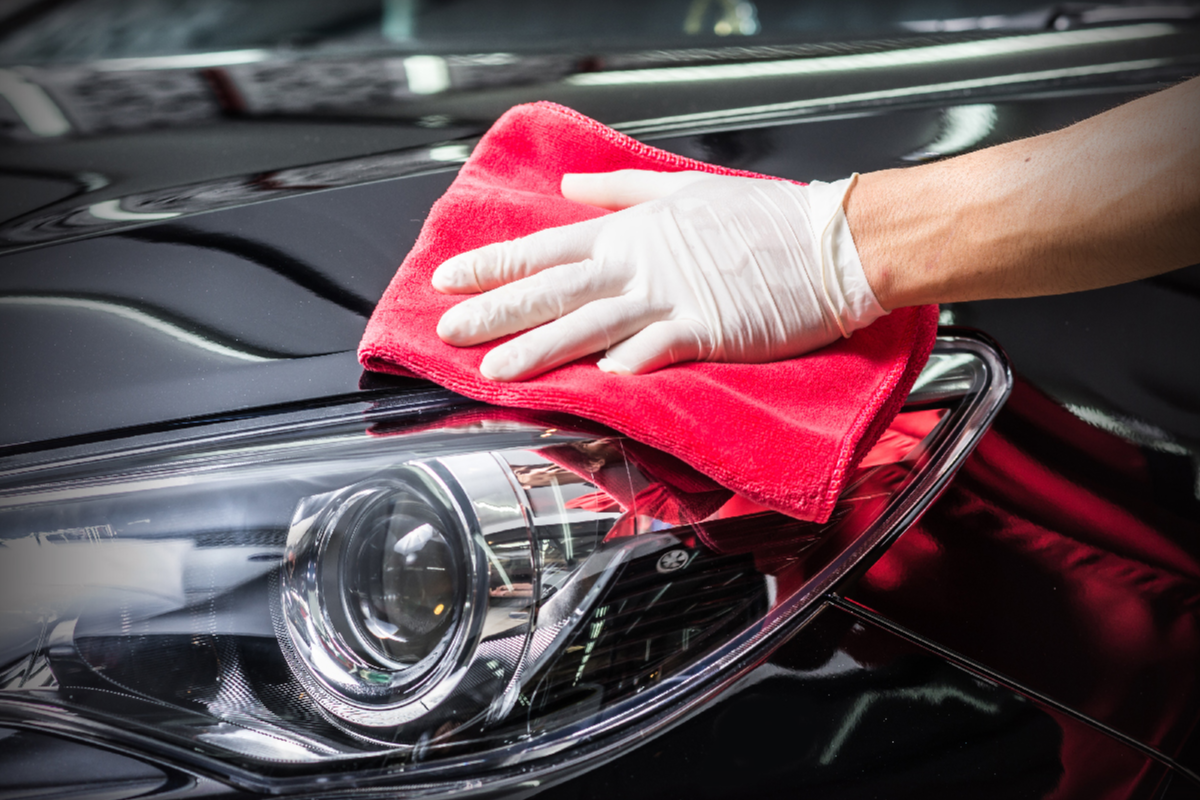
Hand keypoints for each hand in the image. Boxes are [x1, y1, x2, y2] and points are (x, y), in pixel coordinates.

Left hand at [432, 169, 885, 380]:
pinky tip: (596, 384)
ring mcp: (670, 296)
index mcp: (632, 231)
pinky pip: (657, 348)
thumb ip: (620, 193)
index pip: (546, 248)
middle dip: (494, 311)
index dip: (493, 265)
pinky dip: (627, 364)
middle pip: (553, 289)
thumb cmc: (764, 219)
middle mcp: (640, 263)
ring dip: (538, 348)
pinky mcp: (706, 327)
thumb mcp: (683, 190)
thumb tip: (570, 188)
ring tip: (494, 369)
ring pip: (589, 323)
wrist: (830, 241)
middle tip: (447, 332)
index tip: (450, 279)